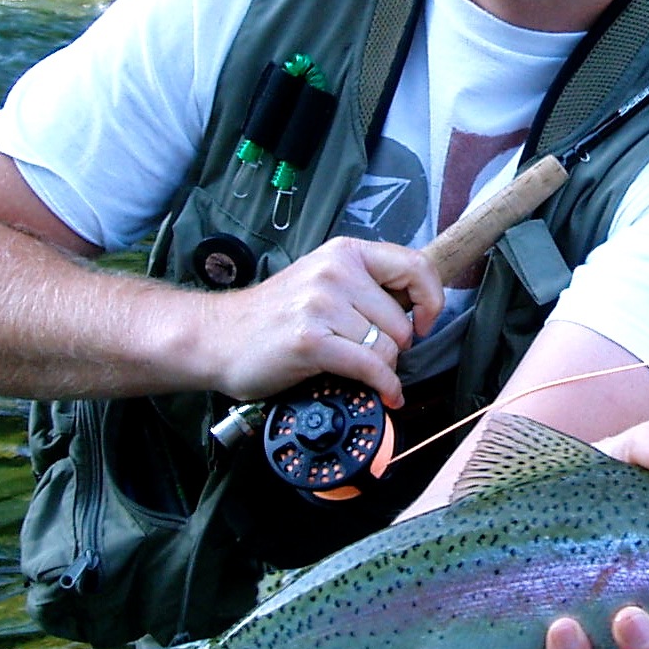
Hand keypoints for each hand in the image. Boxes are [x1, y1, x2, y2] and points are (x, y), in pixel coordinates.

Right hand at [194, 237, 443, 404]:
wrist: (216, 338)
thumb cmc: (274, 316)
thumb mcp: (323, 282)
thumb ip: (367, 286)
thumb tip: (420, 307)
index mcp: (345, 253)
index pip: (415, 265)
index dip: (431, 299)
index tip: (424, 323)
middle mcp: (335, 272)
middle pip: (401, 320)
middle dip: (395, 347)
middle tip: (370, 355)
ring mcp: (321, 304)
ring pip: (388, 347)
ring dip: (382, 368)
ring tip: (359, 370)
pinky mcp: (311, 340)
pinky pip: (370, 368)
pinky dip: (384, 387)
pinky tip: (385, 395)